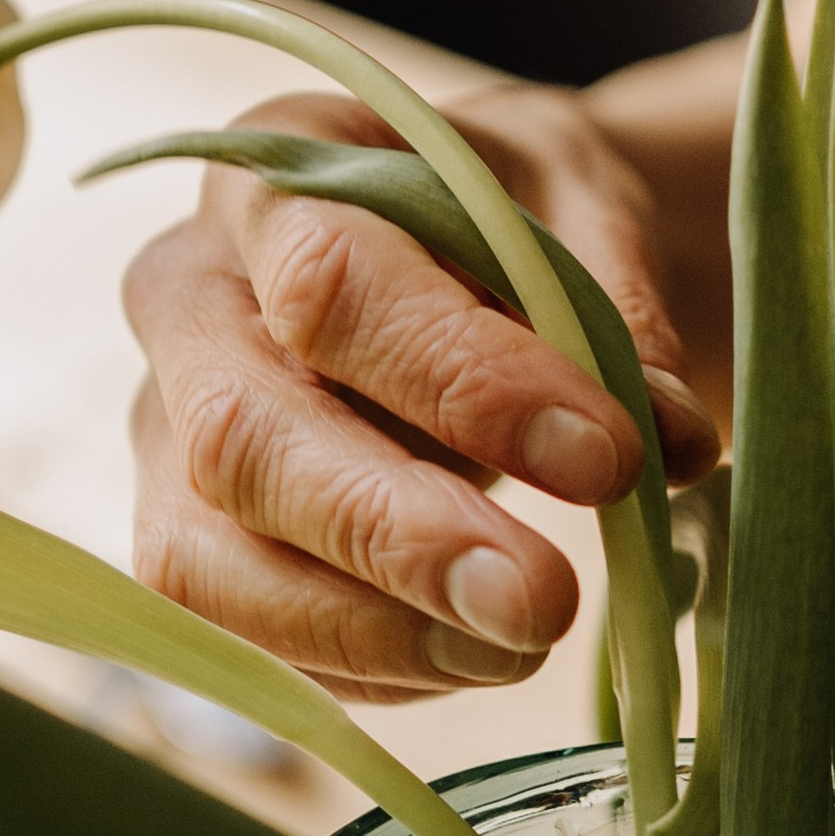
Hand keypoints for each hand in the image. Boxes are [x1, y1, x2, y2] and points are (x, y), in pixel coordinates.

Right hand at [123, 82, 719, 700]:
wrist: (446, 242)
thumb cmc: (501, 210)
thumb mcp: (579, 200)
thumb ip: (618, 307)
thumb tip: (674, 441)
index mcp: (274, 170)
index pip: (333, 284)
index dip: (463, 382)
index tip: (605, 458)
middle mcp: (185, 295)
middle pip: (242, 438)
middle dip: (396, 536)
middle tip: (544, 604)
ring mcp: (160, 426)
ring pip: (203, 559)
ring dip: (370, 628)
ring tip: (521, 647)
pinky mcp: (178, 531)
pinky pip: (234, 632)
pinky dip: (360, 665)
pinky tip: (471, 653)